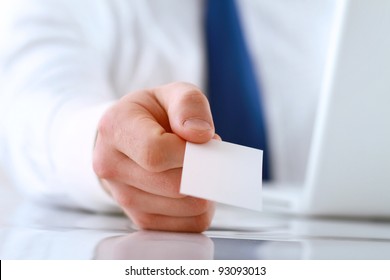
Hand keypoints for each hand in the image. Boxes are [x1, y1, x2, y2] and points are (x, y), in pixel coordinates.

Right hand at [93, 82, 216, 231]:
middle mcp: (111, 167)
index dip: (191, 153)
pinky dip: (201, 207)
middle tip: (207, 155)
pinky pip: (188, 225)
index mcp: (115, 128)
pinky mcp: (141, 219)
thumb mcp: (171, 94)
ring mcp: (123, 198)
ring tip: (197, 169)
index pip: (156, 153)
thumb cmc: (152, 116)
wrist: (128, 140)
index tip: (206, 143)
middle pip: (175, 185)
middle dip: (204, 170)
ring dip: (205, 189)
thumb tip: (201, 134)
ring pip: (187, 208)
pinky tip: (193, 187)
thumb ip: (188, 104)